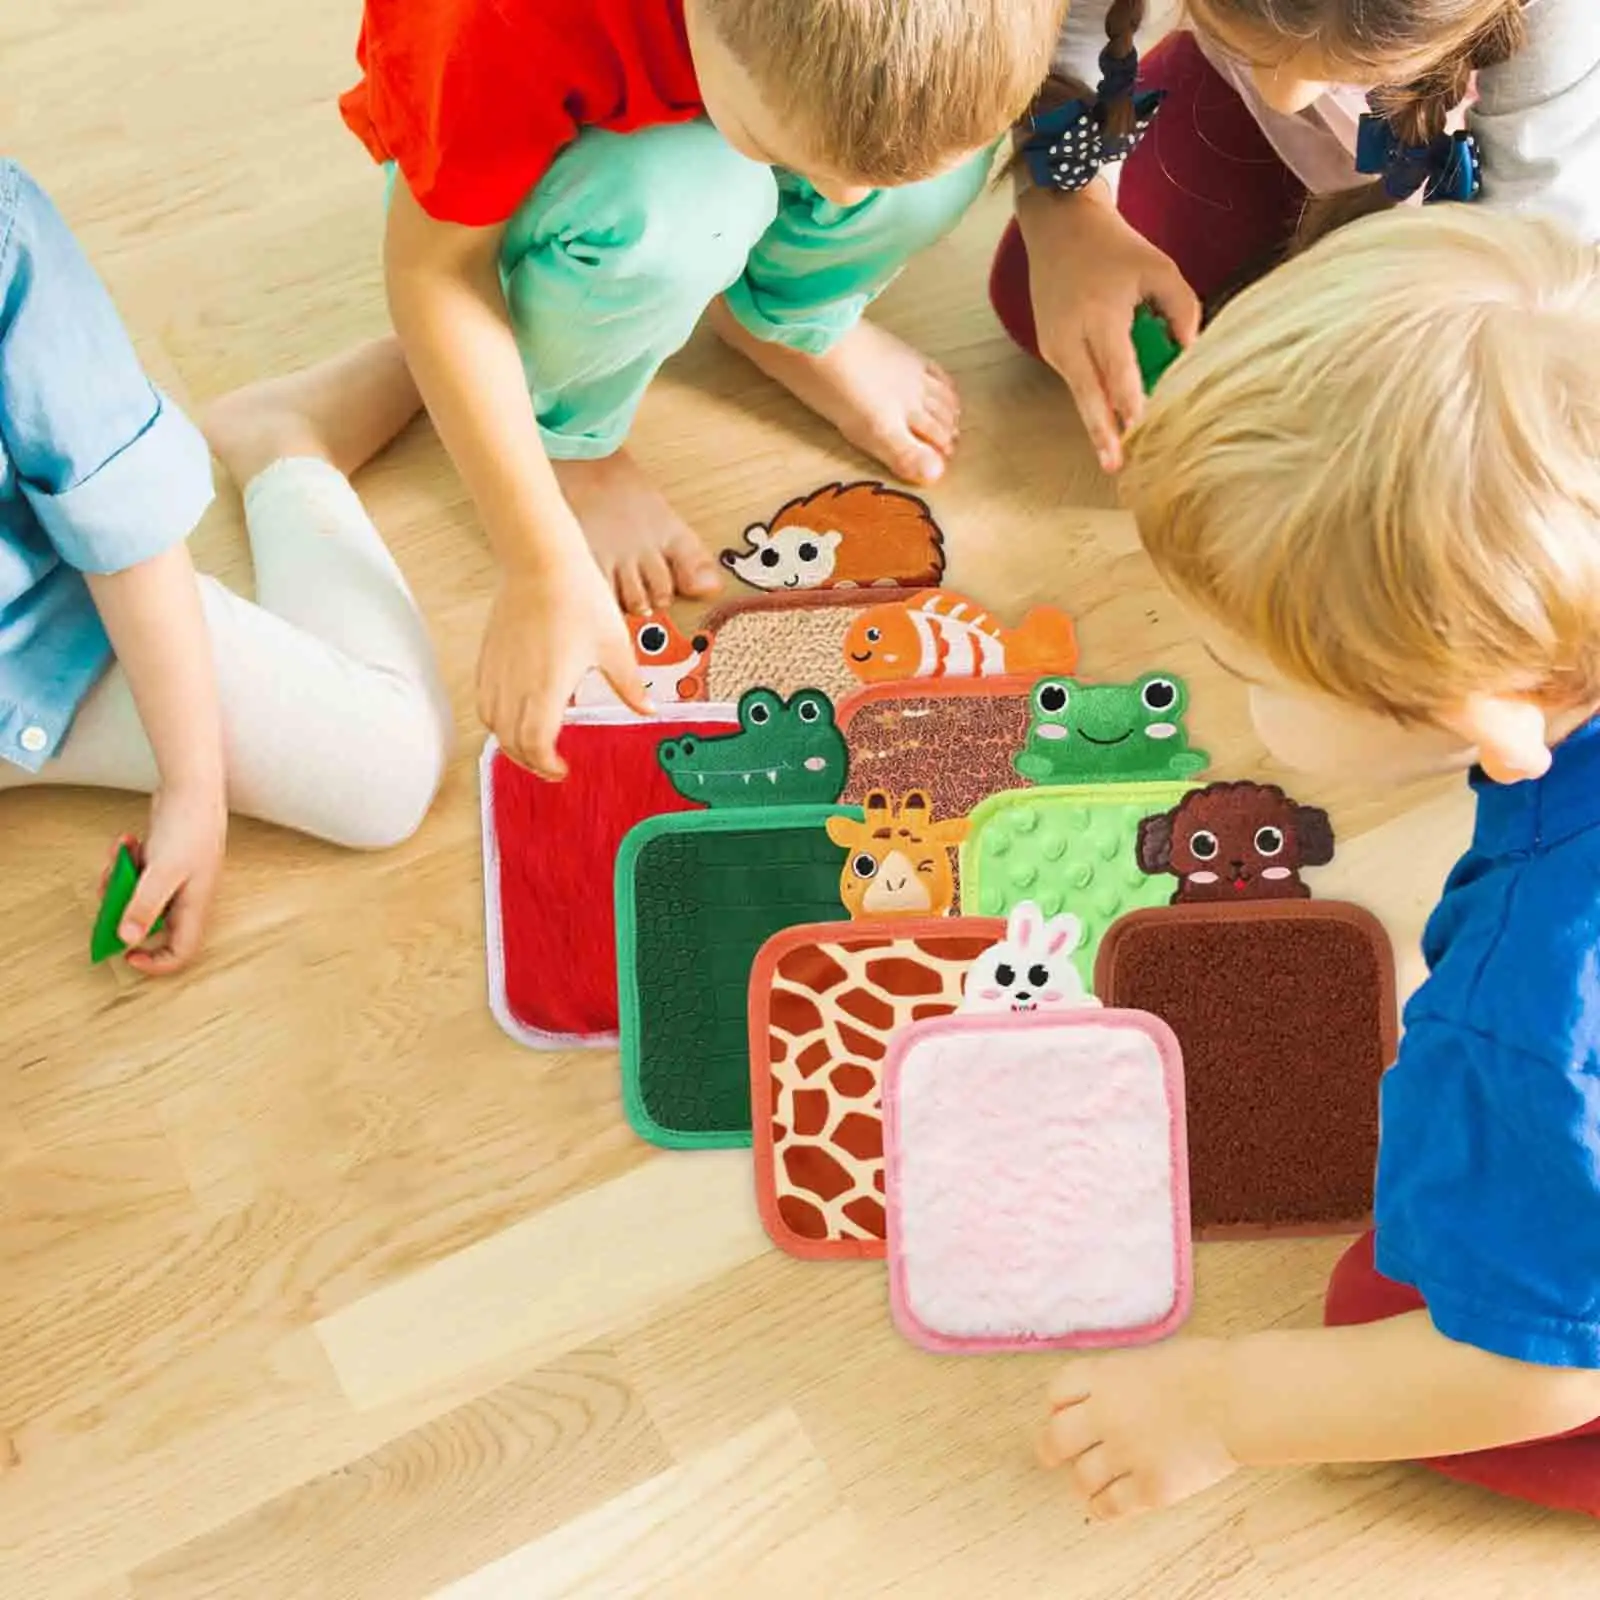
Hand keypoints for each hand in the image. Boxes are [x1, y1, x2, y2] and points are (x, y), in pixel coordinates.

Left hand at [112, 783, 227, 975]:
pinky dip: (126, 861)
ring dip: (120, 881)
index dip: (155, 962)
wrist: (193, 787)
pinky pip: (137, 874)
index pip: (181, 951)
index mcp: (194, 906)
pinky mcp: (164, 861)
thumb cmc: (188, 828)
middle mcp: (186, 897)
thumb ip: (144, 907)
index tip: (126, 955)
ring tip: (117, 859)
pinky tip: (127, 841)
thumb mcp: (162, 872)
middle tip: (107, 898)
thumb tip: (127, 939)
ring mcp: (174, 879)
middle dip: (123, 913)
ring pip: (138, 897)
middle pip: (151, 924)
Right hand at [477, 555, 650, 778]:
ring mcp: (497, 671)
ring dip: (511, 742)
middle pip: (511, 742)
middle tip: (550, 764)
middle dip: (530, 761)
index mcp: (547, 688)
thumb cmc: (578, 597)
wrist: (541, 560)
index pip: (535, 744)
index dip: (546, 764)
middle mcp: (515, 684)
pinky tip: (516, 713)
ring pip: (493, 724)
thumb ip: (629, 686)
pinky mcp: (488, 657)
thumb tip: (647, 710)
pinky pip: (484, 700)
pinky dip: (497, 717)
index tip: (562, 768)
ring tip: (533, 744)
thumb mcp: (614, 647)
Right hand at [1017, 183, 1200, 472]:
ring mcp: (1055, 346)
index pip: (1117, 371)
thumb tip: (1190, 354)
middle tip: (1115, 468)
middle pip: (1089, 397)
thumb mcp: (1159, 268)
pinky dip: (1095, 399)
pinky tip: (1113, 418)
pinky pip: (1077, 381)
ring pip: (1080, 395)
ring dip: (1099, 424)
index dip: (1130, 404)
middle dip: (1103, 434)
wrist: (1059, 228)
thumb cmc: (1115, 248)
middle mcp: (1070, 337)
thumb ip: (1183, 309)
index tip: (1143, 430)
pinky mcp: (1050, 350)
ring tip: (1115, 456)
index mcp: (1099, 316)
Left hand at [1038, 1340, 1238, 1519]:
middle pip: (1056, 1438)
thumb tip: (1107, 1397)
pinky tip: (1107, 1505)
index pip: (1057, 1392)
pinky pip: (1110, 1506)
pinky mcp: (1150, 1488)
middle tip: (1052, 1454)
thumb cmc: (1205, 1371)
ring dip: (1083, 1480)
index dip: (1056, 1405)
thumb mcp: (1150, 1360)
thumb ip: (1121, 1380)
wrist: (1237, 1399)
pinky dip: (1103, 1507)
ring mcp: (1126, 1454)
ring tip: (1091, 1481)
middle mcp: (1106, 1416)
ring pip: (1081, 1478)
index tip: (1060, 1413)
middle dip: (1051, 1448)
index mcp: (1106, 1378)